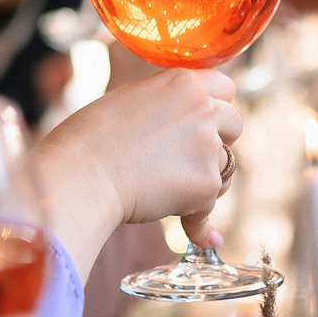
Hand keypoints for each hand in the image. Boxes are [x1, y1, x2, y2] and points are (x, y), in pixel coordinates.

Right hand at [38, 68, 242, 250]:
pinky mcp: (205, 183)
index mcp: (183, 81)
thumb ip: (166, 104)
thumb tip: (182, 124)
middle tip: (188, 158)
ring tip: (171, 192)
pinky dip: (199, 222)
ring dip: (206, 180)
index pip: (225, 87)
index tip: (203, 123)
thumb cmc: (90, 138)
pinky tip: (199, 235)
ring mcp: (207, 146)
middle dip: (218, 141)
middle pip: (234, 124)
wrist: (82, 173)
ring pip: (225, 166)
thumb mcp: (131, 100)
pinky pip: (209, 206)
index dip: (215, 107)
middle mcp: (202, 108)